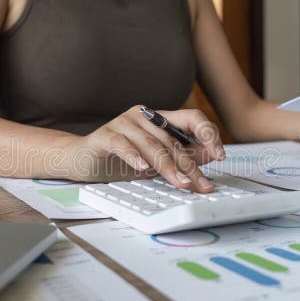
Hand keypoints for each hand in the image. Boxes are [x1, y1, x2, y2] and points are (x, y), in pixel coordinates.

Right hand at [62, 105, 225, 191]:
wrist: (79, 160)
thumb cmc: (118, 159)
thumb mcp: (155, 161)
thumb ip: (181, 155)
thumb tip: (211, 154)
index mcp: (159, 119)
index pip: (191, 118)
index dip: (208, 134)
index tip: (220, 154)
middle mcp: (143, 116)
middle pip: (173, 139)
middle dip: (190, 165)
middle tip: (201, 184)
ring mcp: (123, 123)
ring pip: (152, 144)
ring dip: (168, 167)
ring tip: (180, 183)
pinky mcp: (104, 135)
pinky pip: (122, 144)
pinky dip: (133, 156)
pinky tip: (141, 168)